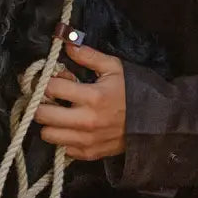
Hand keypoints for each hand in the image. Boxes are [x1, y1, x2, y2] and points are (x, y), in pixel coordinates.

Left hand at [33, 43, 126, 160]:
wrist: (156, 122)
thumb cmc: (133, 92)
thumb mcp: (114, 68)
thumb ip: (88, 56)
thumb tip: (66, 44)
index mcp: (93, 96)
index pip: (51, 88)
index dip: (46, 81)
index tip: (49, 80)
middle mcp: (86, 121)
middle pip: (42, 115)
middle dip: (41, 104)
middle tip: (48, 99)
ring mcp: (87, 140)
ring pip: (48, 135)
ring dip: (49, 123)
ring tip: (58, 114)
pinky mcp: (89, 154)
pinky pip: (63, 148)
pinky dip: (63, 138)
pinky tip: (71, 128)